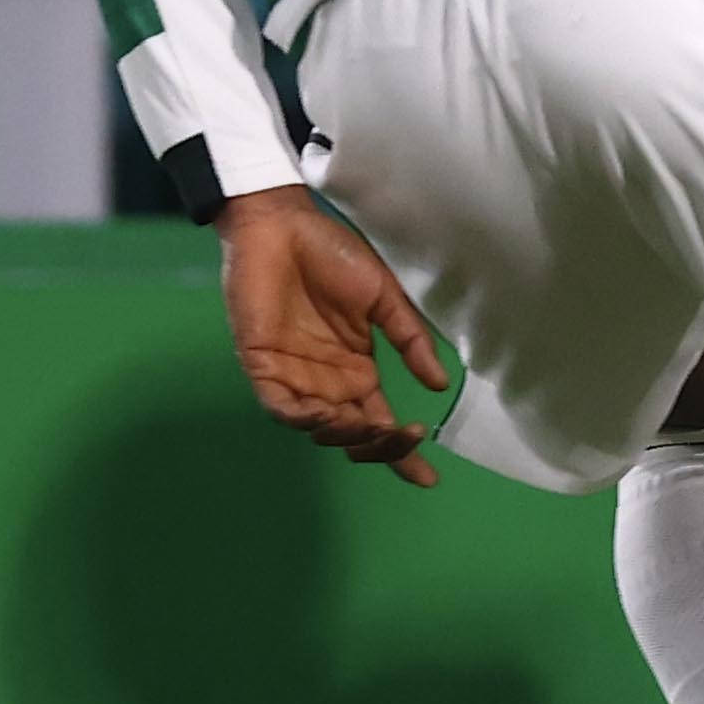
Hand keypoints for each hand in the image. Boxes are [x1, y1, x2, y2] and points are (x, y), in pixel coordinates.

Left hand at [214, 190, 450, 484]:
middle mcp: (328, 384)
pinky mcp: (263, 365)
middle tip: (402, 437)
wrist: (283, 225)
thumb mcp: (384, 297)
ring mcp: (295, 377)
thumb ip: (409, 340)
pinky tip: (326, 413)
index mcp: (358, 371)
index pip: (381, 423)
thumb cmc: (333, 255)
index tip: (429, 478)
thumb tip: (440, 383)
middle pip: (354, 436)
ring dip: (344, 435)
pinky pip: (280, 406)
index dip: (402, 453)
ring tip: (369, 425)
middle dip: (379, 448)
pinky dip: (302, 417)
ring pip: (319, 429)